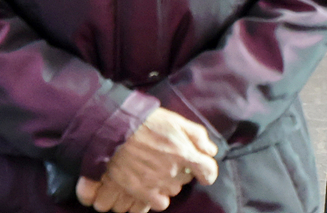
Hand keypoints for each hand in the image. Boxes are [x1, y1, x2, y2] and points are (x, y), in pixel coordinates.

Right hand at [83, 107, 218, 210]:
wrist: (115, 131)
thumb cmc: (146, 123)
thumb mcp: (177, 121)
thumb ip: (197, 136)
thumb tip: (211, 151)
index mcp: (183, 152)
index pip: (207, 170)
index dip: (208, 172)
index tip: (205, 173)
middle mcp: (172, 171)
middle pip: (187, 179)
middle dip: (182, 170)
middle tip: (168, 159)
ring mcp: (157, 183)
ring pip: (173, 190)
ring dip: (169, 182)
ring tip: (157, 170)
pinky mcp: (141, 192)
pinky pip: (159, 204)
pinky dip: (157, 197)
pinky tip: (152, 185)